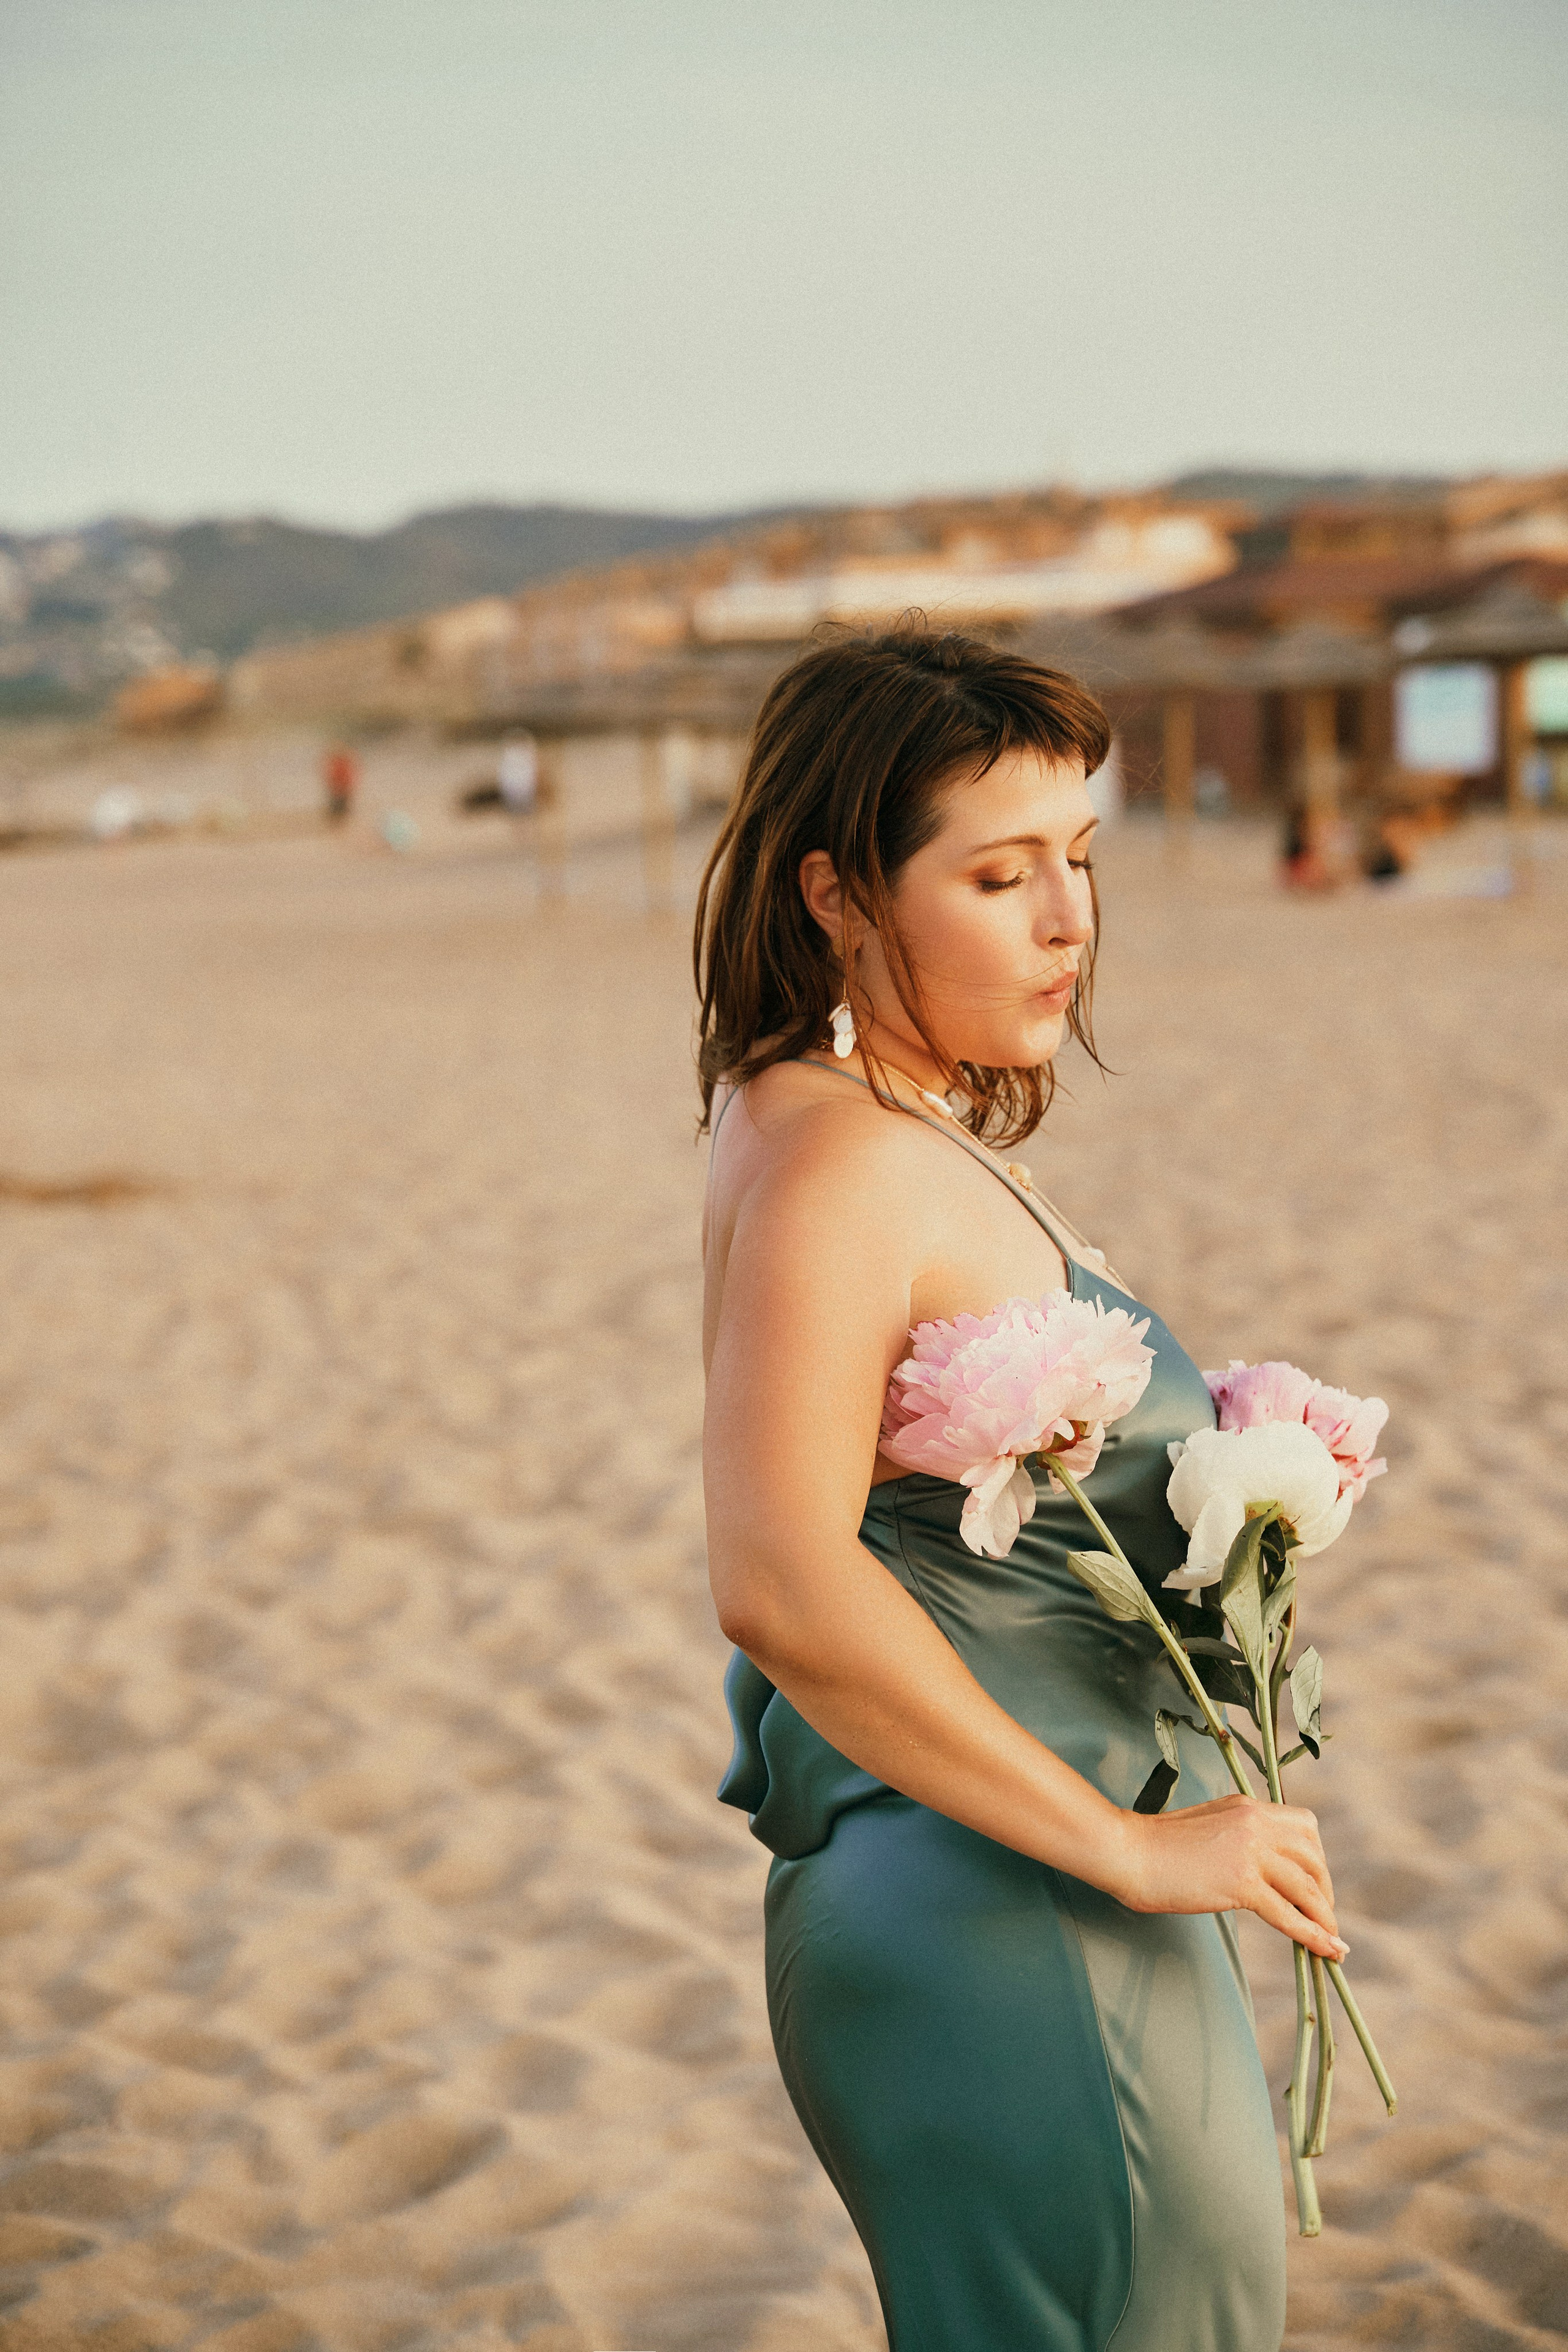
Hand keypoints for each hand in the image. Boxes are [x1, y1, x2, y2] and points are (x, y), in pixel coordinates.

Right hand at [1110, 1795, 1347, 1960]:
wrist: (1127, 1852)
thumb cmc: (1155, 1844)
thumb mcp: (1207, 1826)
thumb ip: (1236, 1836)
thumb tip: (1258, 1866)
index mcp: (1246, 1806)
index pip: (1304, 1825)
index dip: (1316, 1857)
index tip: (1314, 1883)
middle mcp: (1255, 1822)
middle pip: (1314, 1855)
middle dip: (1325, 1888)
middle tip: (1324, 1915)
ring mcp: (1249, 1851)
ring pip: (1307, 1886)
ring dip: (1324, 1916)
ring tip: (1331, 1940)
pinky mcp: (1240, 1882)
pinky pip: (1289, 1914)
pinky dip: (1313, 1935)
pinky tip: (1326, 1950)